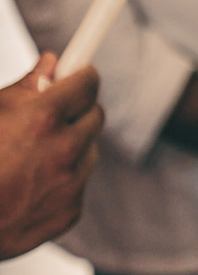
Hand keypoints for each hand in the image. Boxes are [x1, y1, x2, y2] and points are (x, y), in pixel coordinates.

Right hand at [0, 53, 102, 259]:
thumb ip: (25, 87)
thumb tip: (51, 63)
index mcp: (42, 119)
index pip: (88, 84)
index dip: (79, 79)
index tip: (76, 78)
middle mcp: (63, 151)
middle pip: (95, 115)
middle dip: (76, 112)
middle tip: (51, 117)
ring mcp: (70, 185)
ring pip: (89, 150)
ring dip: (71, 147)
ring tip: (30, 157)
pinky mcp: (70, 212)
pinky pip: (79, 184)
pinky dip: (63, 181)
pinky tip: (30, 186)